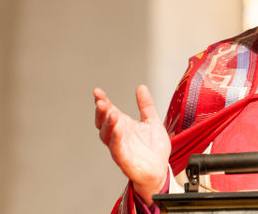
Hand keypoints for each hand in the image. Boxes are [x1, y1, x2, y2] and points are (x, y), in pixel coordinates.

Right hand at [94, 85, 171, 204]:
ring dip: (108, 124)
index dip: (102, 101)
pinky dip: (116, 139)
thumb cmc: (154, 149)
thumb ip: (146, 105)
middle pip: (104, 122)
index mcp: (123, 125)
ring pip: (107, 135)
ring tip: (112, 113)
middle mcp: (118, 136)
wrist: (160, 170)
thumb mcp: (152, 121)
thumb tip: (141, 87)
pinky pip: (116, 149)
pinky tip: (117, 130)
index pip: (109, 112)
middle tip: (101, 101)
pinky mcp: (124, 160)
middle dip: (101, 112)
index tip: (97, 91)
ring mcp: (119, 147)